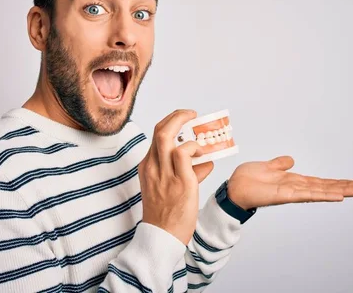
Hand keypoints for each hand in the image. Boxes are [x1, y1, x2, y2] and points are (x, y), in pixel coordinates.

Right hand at [138, 110, 214, 244]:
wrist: (161, 237)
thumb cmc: (166, 215)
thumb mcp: (166, 188)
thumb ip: (185, 171)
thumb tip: (205, 161)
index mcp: (147, 167)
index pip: (156, 136)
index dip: (171, 123)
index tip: (183, 121)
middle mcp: (153, 167)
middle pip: (160, 129)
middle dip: (177, 115)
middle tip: (191, 114)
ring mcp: (164, 173)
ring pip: (167, 135)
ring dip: (185, 127)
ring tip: (199, 134)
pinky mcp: (180, 182)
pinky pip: (184, 153)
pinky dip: (194, 148)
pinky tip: (202, 154)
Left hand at [227, 156, 352, 209]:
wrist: (233, 188)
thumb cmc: (247, 180)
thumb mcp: (266, 167)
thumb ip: (280, 164)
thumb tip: (291, 160)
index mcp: (292, 181)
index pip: (319, 182)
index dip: (335, 182)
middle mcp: (296, 188)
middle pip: (325, 187)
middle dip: (345, 187)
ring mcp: (292, 193)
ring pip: (321, 191)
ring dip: (340, 191)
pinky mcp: (286, 195)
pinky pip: (308, 195)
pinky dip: (323, 195)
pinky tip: (337, 195)